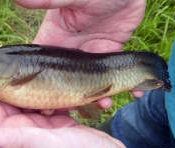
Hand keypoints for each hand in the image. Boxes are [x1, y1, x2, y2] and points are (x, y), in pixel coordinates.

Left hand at [0, 86, 133, 147]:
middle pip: (2, 102)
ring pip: (21, 98)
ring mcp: (38, 126)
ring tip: (10, 61)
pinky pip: (40, 100)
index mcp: (17, 138)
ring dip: (15, 80)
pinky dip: (39, 86)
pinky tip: (39, 76)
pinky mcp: (53, 122)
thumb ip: (24, 143)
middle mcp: (23, 132)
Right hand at [14, 0, 145, 108]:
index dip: (41, 87)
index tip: (46, 104)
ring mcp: (92, 53)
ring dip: (98, 96)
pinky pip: (115, 74)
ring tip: (106, 104)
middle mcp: (71, 50)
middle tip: (78, 110)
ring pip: (91, 82)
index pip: (41, 67)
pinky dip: (125, 85)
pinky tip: (133, 92)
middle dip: (71, 98)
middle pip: (66, 81)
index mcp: (55, 38)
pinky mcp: (111, 53)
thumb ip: (48, 0)